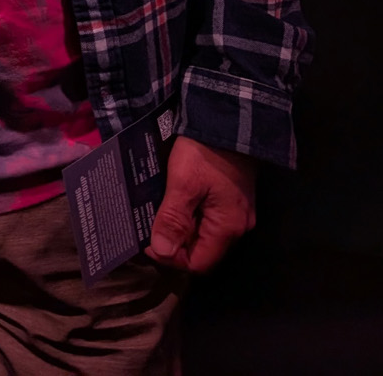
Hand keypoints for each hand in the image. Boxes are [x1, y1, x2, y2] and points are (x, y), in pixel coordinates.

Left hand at [145, 137, 258, 273]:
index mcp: (228, 228)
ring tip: (152, 215)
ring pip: (202, 233)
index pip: (198, 264)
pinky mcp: (230, 198)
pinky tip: (168, 203)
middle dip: (172, 242)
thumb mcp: (183, 184)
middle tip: (145, 226)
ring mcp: (236, 212)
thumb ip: (173, 219)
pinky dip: (187, 215)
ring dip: (177, 228)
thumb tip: (161, 252)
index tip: (146, 240)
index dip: (170, 258)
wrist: (228, 119)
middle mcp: (237, 226)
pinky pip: (207, 217)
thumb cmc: (205, 152)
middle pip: (201, 250)